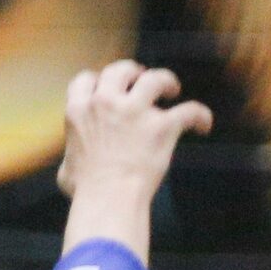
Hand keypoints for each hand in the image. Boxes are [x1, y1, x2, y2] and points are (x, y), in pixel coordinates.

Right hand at [55, 59, 212, 199]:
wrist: (108, 199)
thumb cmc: (86, 191)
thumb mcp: (66, 168)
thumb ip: (73, 156)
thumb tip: (73, 164)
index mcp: (79, 110)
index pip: (86, 80)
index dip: (99, 81)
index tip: (108, 88)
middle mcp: (105, 102)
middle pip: (120, 70)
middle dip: (133, 72)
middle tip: (143, 79)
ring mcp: (135, 111)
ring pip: (155, 79)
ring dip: (166, 81)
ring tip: (173, 90)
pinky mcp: (162, 126)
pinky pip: (189, 110)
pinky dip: (200, 115)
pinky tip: (204, 125)